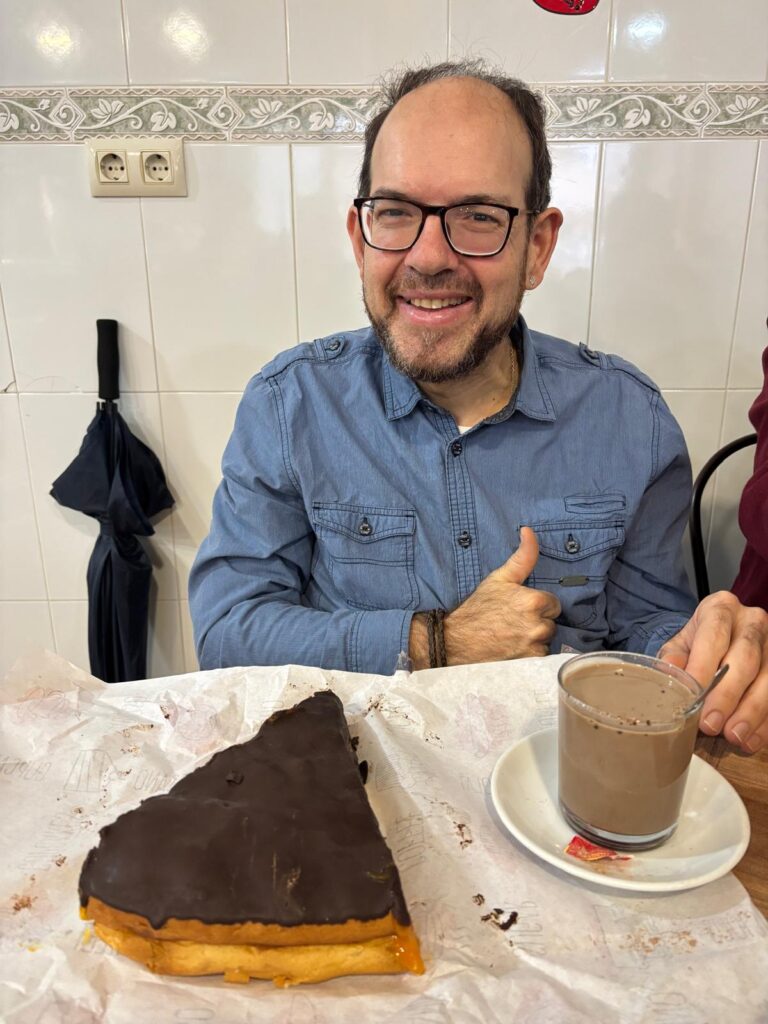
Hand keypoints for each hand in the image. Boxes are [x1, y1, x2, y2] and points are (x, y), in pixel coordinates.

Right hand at [442, 526, 560, 663]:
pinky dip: (529, 654)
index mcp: (534, 601)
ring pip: (546, 640)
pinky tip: (512, 649)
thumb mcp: (500, 578)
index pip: (553, 604)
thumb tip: (529, 531)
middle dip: (536, 622)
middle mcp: (538, 626)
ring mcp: (533, 647)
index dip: (537, 605)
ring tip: (511, 636)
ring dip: (534, 639)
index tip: (520, 608)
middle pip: (550, 623)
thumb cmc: (478, 608)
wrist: (456, 640)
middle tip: (513, 622)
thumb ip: (522, 556)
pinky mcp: (528, 663)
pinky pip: (539, 656)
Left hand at [658, 591, 767, 752]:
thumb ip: (673, 659)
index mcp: (721, 609)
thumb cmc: (698, 644)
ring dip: (751, 712)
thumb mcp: (681, 645)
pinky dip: (765, 722)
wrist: (720, 639)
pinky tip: (751, 740)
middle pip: (746, 658)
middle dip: (728, 694)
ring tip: (734, 736)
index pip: (713, 636)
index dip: (704, 667)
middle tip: (712, 725)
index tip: (693, 697)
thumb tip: (670, 675)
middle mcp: (752, 622)